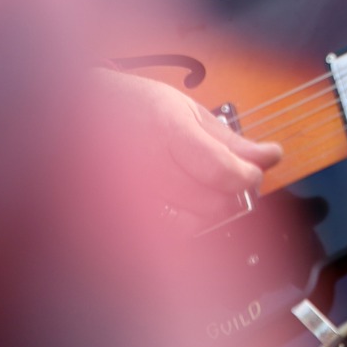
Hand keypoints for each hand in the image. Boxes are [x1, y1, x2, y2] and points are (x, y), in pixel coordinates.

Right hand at [89, 70, 281, 231]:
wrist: (74, 115)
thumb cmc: (133, 107)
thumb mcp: (185, 110)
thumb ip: (230, 140)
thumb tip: (272, 156)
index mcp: (166, 129)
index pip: (220, 171)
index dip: (247, 177)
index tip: (252, 174)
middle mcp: (144, 163)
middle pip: (210, 202)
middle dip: (232, 195)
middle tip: (233, 179)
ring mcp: (124, 194)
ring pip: (189, 226)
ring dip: (208, 212)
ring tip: (202, 189)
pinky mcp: (110, 218)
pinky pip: (160, 238)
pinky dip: (179, 226)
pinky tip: (178, 205)